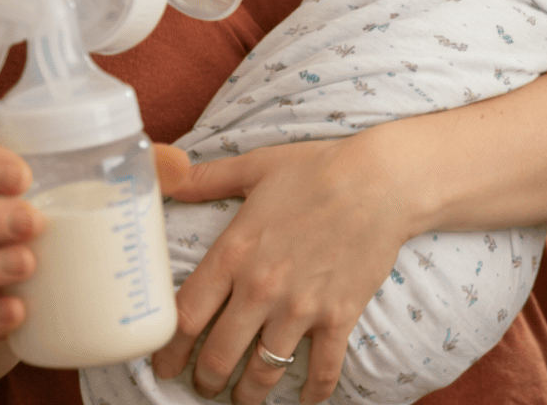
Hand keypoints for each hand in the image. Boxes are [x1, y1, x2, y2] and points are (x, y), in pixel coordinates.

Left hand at [151, 135, 413, 404]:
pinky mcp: (339, 316)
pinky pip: (322, 369)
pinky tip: (304, 400)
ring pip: (263, 372)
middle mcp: (261, 289)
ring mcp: (301, 308)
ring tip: (242, 399)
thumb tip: (167, 171)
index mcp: (233, 254)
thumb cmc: (318, 169)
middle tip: (203, 386)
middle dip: (205, 380)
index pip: (185, 318)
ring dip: (248, 395)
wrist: (383, 180)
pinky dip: (312, 392)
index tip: (163, 366)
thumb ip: (207, 177)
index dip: (168, 351)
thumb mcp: (256, 166)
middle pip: (218, 356)